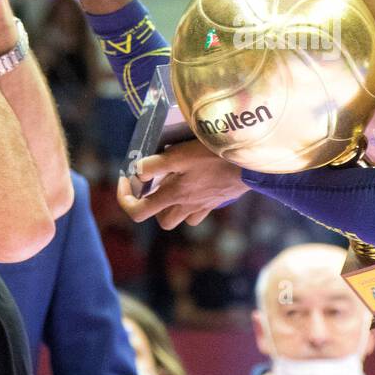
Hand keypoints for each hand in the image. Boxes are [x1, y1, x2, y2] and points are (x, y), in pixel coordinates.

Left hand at [116, 139, 248, 229]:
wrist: (250, 163)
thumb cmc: (215, 156)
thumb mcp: (180, 154)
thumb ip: (155, 164)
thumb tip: (136, 172)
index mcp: (173, 195)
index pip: (138, 212)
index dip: (125, 199)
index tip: (126, 180)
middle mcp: (186, 206)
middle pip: (162, 220)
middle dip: (153, 206)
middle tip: (155, 184)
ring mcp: (203, 206)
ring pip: (180, 218)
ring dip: (173, 206)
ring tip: (175, 184)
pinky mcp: (217, 201)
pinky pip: (199, 212)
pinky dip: (192, 204)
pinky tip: (195, 186)